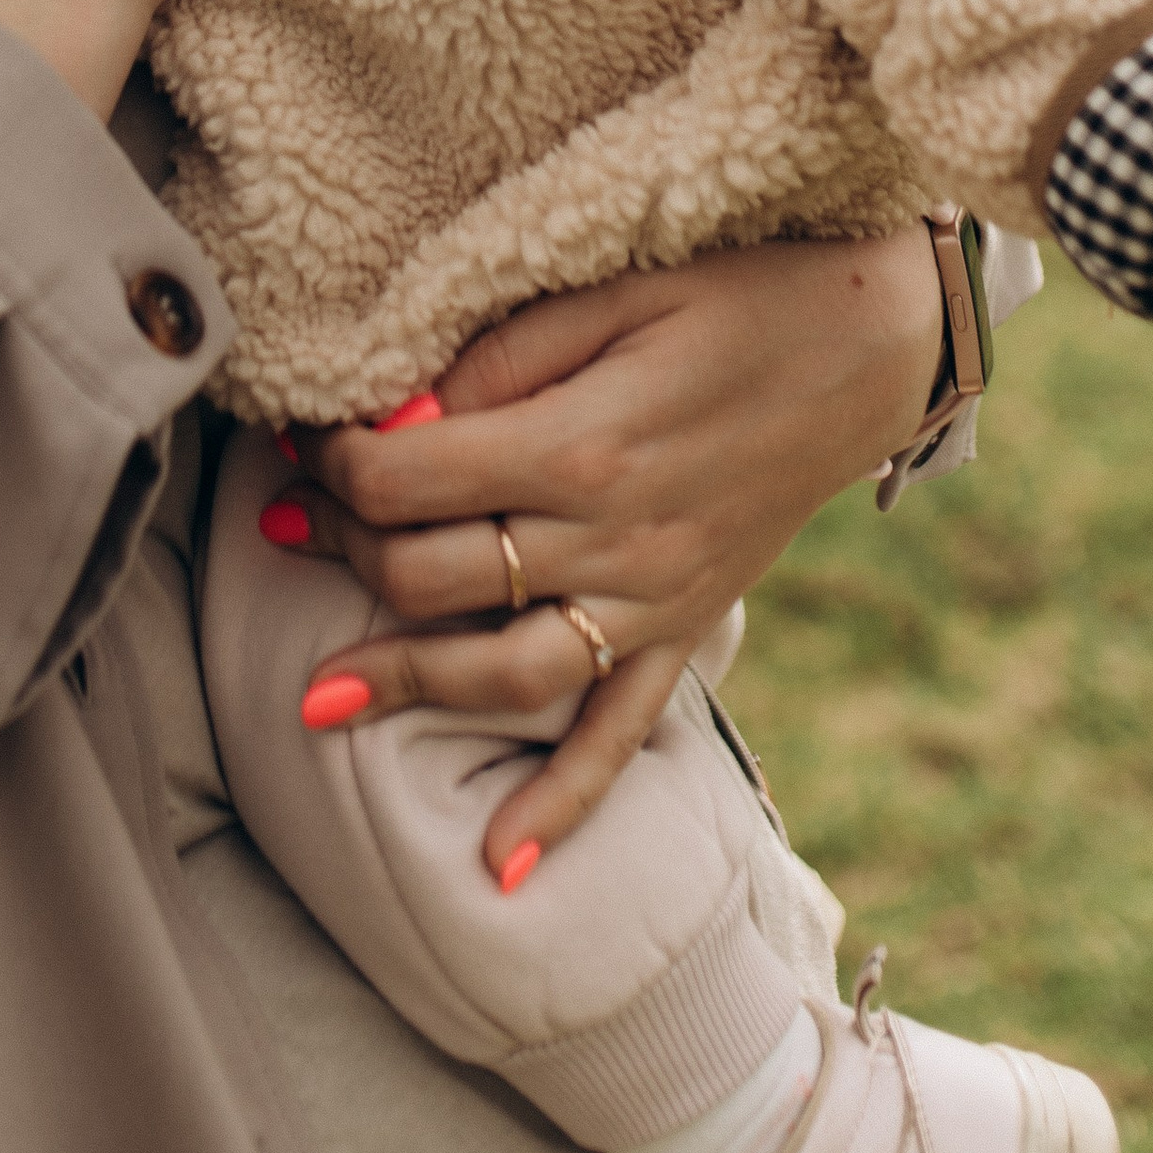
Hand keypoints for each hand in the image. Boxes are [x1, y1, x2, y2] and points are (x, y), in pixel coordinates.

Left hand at [264, 232, 944, 878]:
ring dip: (404, 685)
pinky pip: (622, 732)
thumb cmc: (730, 291)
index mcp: (584, 446)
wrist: (867, 337)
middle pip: (434, 575)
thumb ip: (498, 358)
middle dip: (342, 547)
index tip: (297, 435)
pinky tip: (499, 864)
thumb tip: (394, 421)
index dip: (332, 460)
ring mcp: (655, 599)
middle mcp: (615, 542)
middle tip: (285, 518)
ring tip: (312, 700)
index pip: (406, 480)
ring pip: (504, 672)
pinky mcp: (689, 626)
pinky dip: (564, 802)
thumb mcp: (607, 287)